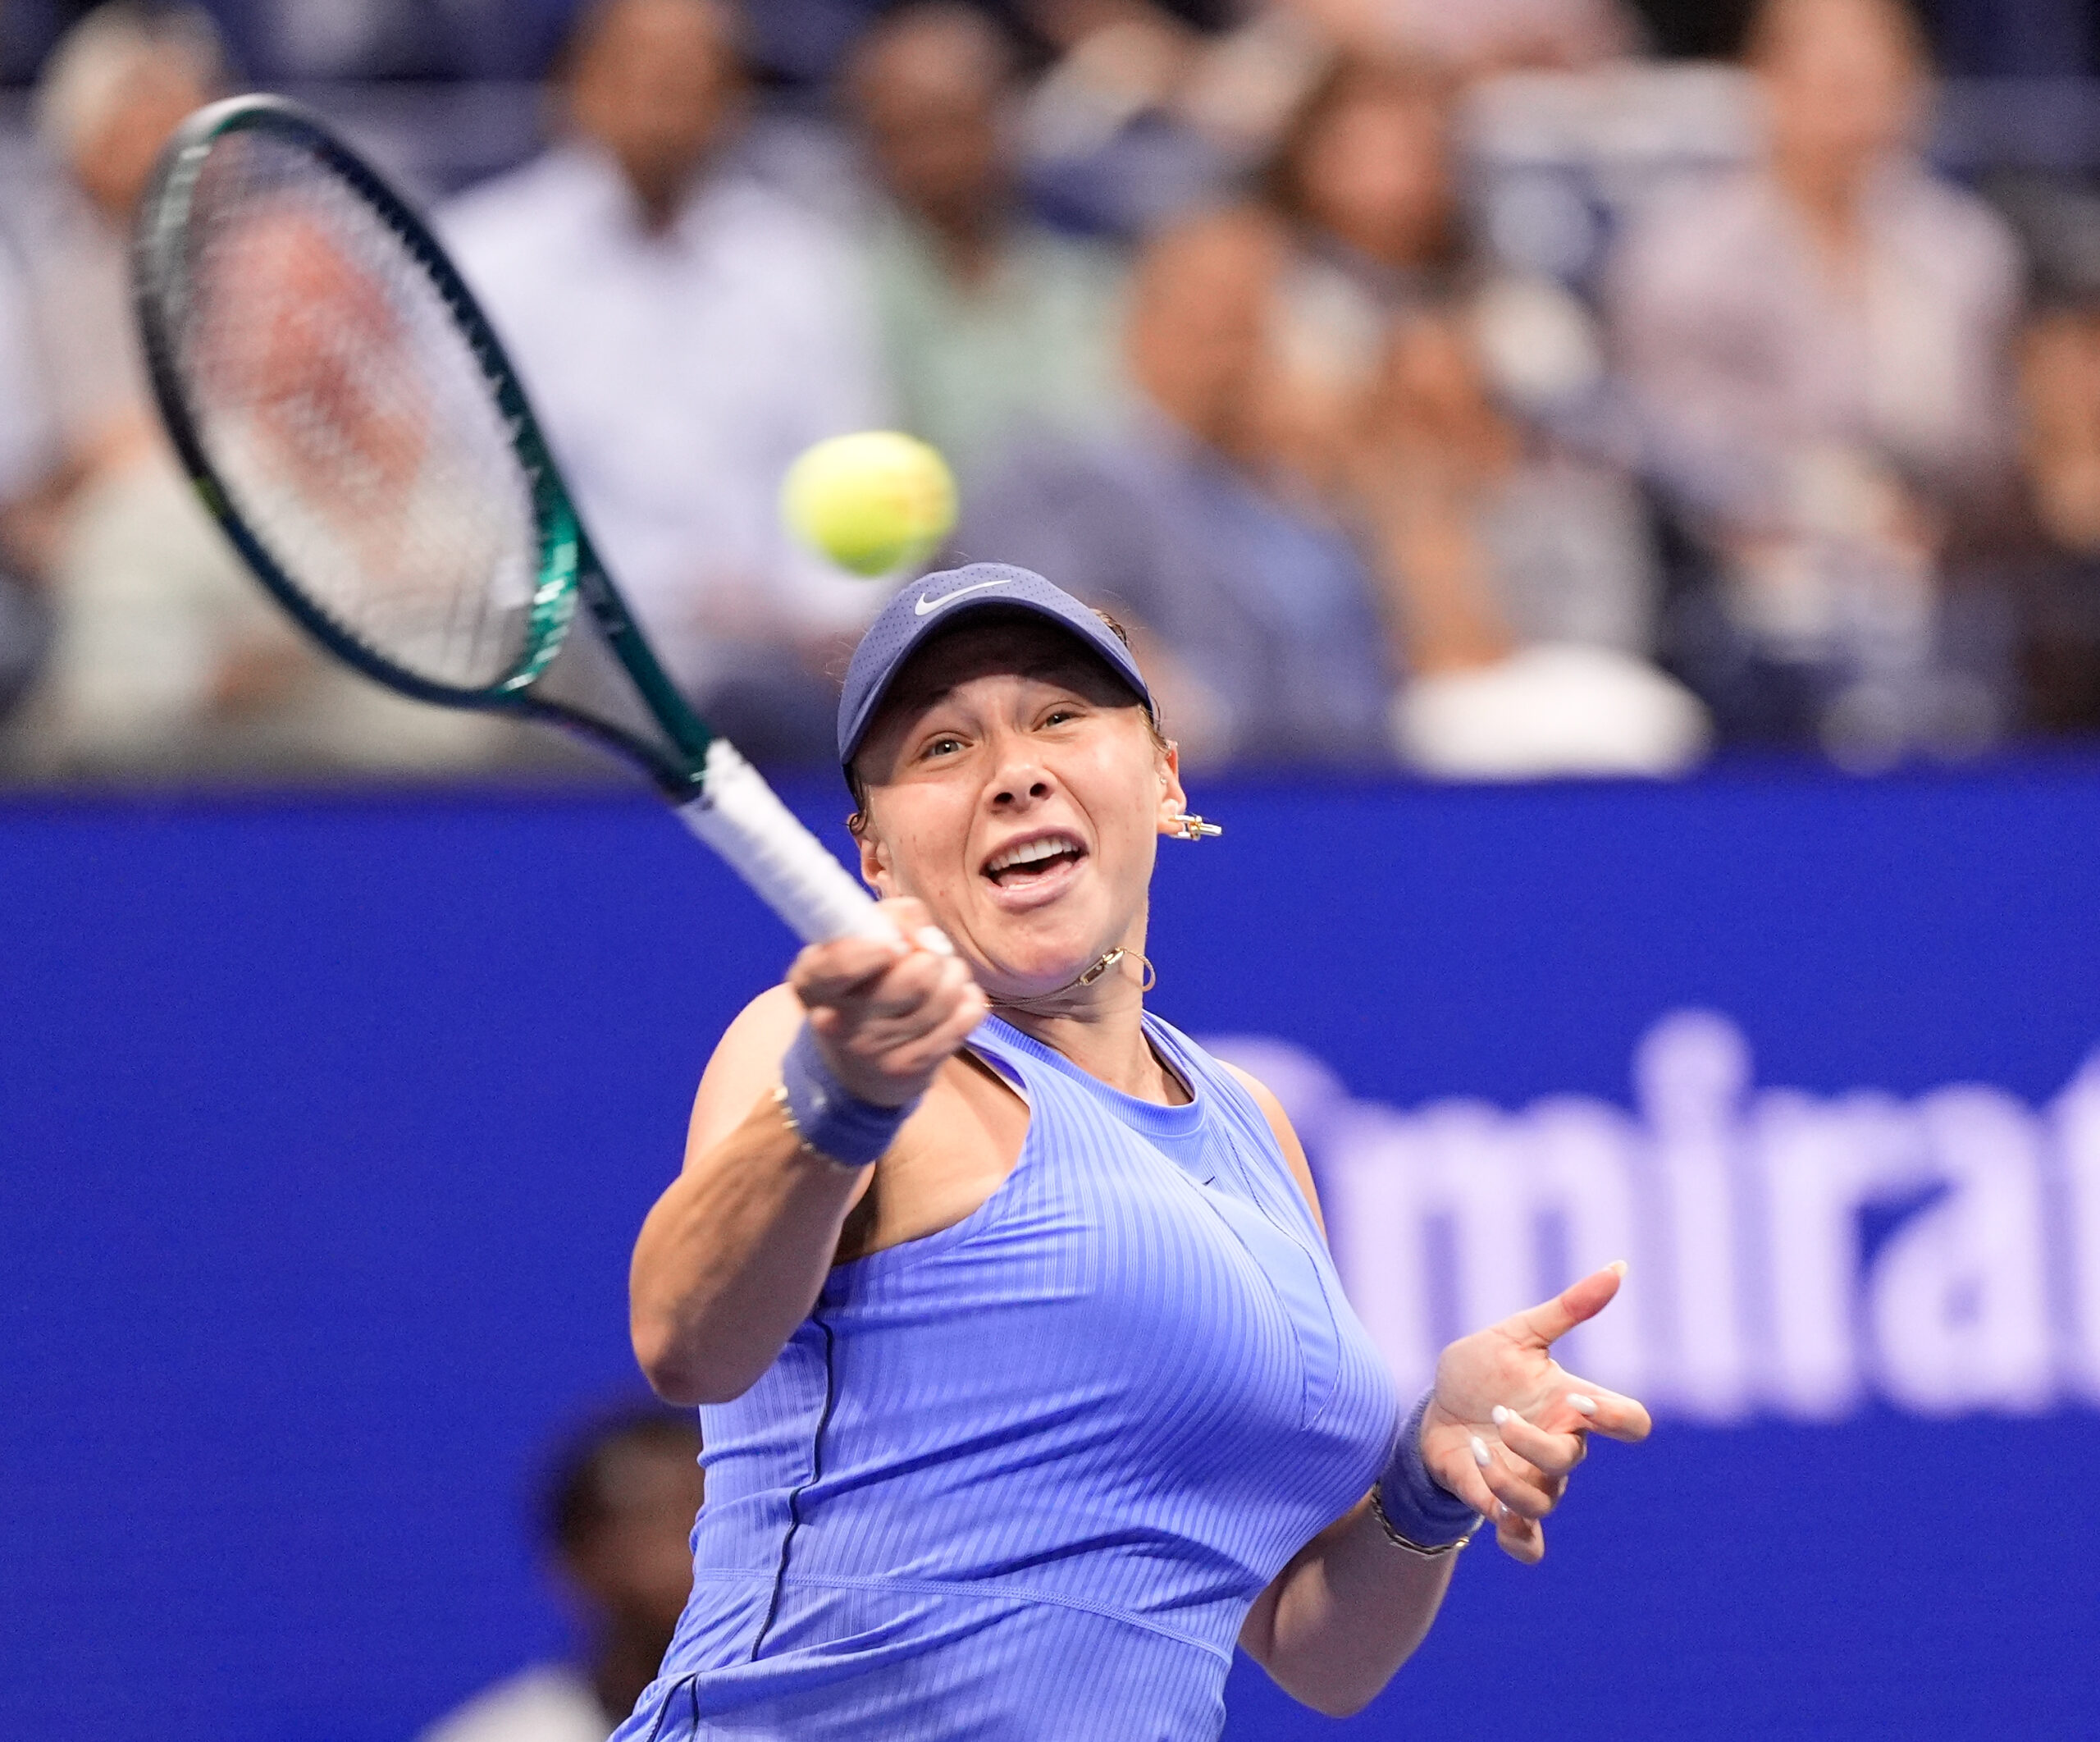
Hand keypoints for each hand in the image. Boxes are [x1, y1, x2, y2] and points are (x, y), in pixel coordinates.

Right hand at [786, 898, 985, 1108]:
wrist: (858, 1065)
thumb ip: (883, 919)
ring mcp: (882, 1052)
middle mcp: (842, 1024)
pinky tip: (948, 1002)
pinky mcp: (918, 1067)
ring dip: (951, 973)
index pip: (842, 966)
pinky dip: (966, 998)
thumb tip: (921, 925)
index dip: (875, 950)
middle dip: (930, 953)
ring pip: (948, 992)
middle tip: (923, 954)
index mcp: (814, 984)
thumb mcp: (848, 946)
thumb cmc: (857, 986)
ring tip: (936, 976)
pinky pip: (968, 1013)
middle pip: (916, 977)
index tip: (894, 945)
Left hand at [1419, 1262, 1652, 1564]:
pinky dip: (1517, 1537)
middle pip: (1573, 1461)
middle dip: (1533, 1442)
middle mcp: (1560, 1447)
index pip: (1631, 1421)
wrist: (1435, 1407)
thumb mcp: (1517, 1333)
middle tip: (1498, 1418)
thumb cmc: (1482, 1370)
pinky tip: (1494, 1518)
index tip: (1575, 1401)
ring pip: (1543, 1501)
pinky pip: (1527, 1543)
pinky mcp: (1502, 1506)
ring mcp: (1533, 1480)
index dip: (1615, 1420)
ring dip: (1507, 1480)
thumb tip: (1619, 1267)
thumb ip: (1568, 1308)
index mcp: (1571, 1406)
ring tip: (1477, 1448)